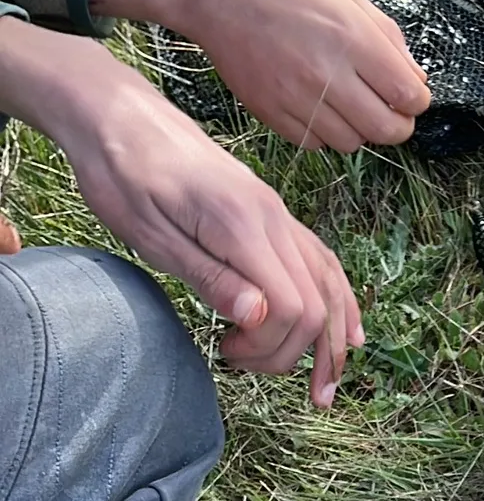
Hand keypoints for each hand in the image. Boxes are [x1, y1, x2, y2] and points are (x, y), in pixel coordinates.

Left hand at [0, 22, 361, 405]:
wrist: (120, 117)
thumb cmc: (122, 176)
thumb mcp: (150, 234)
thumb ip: (209, 277)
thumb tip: (259, 320)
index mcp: (244, 226)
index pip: (293, 306)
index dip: (271, 346)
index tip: (225, 352)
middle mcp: (275, 220)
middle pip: (317, 302)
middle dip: (294, 352)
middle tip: (244, 367)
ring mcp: (280, 217)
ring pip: (329, 283)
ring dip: (330, 338)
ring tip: (325, 383)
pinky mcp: (273, 216)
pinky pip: (320, 262)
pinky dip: (337, 300)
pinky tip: (346, 330)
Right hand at [88, 0, 430, 151]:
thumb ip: (385, 36)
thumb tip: (416, 76)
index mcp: (352, 37)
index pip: (409, 96)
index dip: (417, 99)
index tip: (410, 92)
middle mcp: (326, 72)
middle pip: (386, 130)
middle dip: (398, 123)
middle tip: (391, 108)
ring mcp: (294, 96)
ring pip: (351, 143)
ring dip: (359, 129)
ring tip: (350, 102)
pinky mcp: (268, 110)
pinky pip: (313, 143)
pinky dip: (324, 133)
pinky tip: (319, 106)